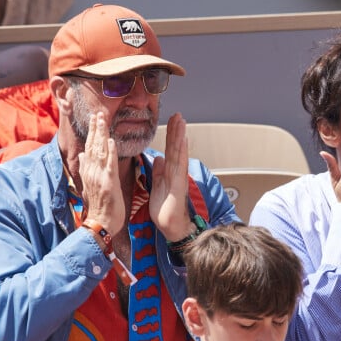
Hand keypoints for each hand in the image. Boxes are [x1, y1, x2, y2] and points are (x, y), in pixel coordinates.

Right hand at [79, 112, 124, 236]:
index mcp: (89, 171)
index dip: (92, 132)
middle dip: (95, 128)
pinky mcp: (108, 183)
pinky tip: (112, 141)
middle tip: (98, 113)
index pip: (89, 147)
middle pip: (93, 146)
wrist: (100, 224)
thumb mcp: (90, 184)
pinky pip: (110, 165)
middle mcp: (91, 171)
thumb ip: (86, 168)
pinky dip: (111, 152)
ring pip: (100, 151)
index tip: (94, 119)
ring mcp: (99, 177)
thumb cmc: (100, 207)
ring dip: (101, 134)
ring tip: (103, 120)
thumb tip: (82, 153)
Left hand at [149, 113, 193, 240]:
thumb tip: (159, 158)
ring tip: (181, 121)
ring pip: (179, 153)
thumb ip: (158, 172)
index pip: (170, 150)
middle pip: (176, 148)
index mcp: (169, 172)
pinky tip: (183, 141)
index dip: (170, 135)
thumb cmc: (164, 209)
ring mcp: (178, 178)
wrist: (170, 226)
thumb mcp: (157, 186)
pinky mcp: (178, 185)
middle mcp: (175, 172)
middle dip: (176, 131)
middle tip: (178, 114)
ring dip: (180, 136)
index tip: (171, 120)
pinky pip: (179, 166)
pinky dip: (182, 152)